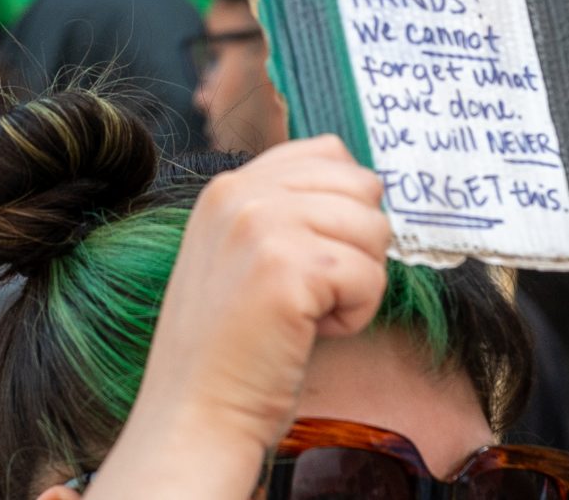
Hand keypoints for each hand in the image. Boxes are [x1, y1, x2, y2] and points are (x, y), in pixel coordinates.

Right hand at [75, 138, 391, 499]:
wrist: (194, 415)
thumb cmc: (229, 351)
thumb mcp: (239, 255)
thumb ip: (285, 211)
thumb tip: (367, 189)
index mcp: (228, 187)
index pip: (329, 153)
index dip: (344, 206)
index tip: (315, 257)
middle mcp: (241, 193)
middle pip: (361, 188)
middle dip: (356, 246)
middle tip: (311, 293)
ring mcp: (262, 227)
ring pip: (373, 230)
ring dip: (356, 283)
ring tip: (306, 315)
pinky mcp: (288, 269)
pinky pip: (370, 277)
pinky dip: (355, 315)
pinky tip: (309, 333)